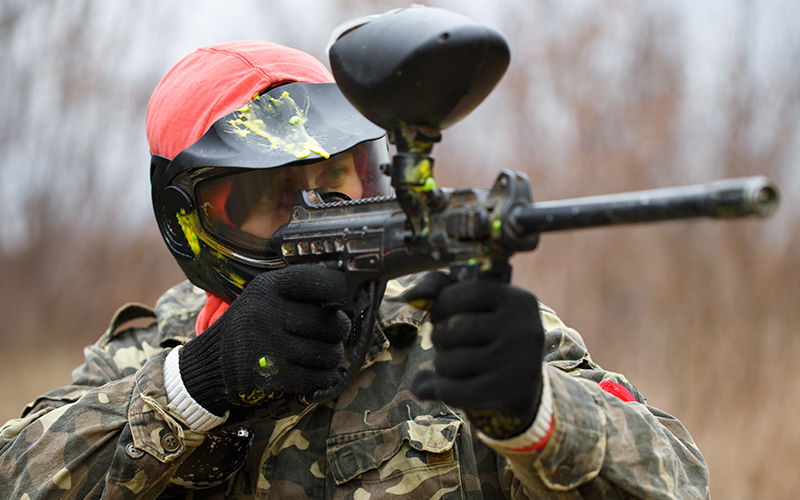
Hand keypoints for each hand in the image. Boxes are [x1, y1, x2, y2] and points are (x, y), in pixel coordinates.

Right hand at [179, 266, 350, 415]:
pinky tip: (319, 375)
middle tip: (333, 336)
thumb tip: (350, 298)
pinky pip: (317, 377)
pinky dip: (325, 379)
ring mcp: (267, 345)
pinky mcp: (269, 375)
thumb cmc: (250, 328)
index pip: (320, 281)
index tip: (345, 300)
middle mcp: (266, 312)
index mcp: (267, 287)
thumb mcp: (264, 299)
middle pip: (332, 323)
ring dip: (333, 358)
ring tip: (323, 355)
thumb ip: (299, 295)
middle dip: (339, 333)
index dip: (341, 291)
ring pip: (329, 353)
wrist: (209, 364)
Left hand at [405, 272, 544, 438]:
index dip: (443, 303)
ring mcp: (517, 364)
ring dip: (440, 364)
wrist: (523, 382)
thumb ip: (440, 286)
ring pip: (451, 362)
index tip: (441, 314)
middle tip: (444, 340)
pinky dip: (441, 388)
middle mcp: (523, 330)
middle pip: (457, 328)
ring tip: (449, 362)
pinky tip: (445, 385)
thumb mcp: (476, 304)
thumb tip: (411, 295)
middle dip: (439, 335)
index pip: (469, 293)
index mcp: (518, 300)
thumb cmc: (490, 333)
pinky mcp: (506, 395)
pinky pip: (454, 391)